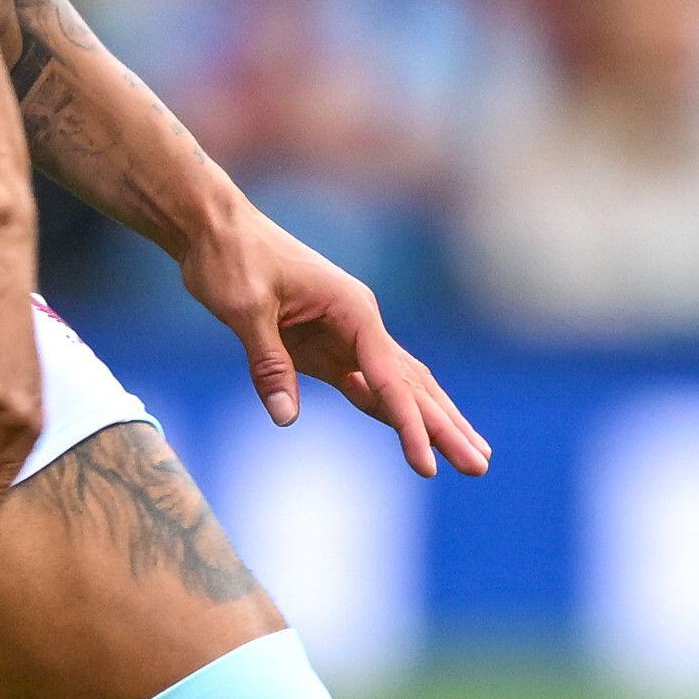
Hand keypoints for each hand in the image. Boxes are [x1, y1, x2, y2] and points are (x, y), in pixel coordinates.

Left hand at [180, 205, 491, 478]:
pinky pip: (370, 387)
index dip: (411, 427)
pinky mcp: (327, 349)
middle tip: (481, 468)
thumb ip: (269, 363)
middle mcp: (362, 323)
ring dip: (433, 422)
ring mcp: (349, 337)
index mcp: (354, 310)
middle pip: (414, 385)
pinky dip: (394, 413)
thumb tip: (286, 417)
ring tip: (470, 456)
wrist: (218, 231)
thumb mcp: (245, 309)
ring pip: (401, 387)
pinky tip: (416, 437)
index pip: (390, 380)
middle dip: (446, 429)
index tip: (428, 466)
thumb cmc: (232, 261)